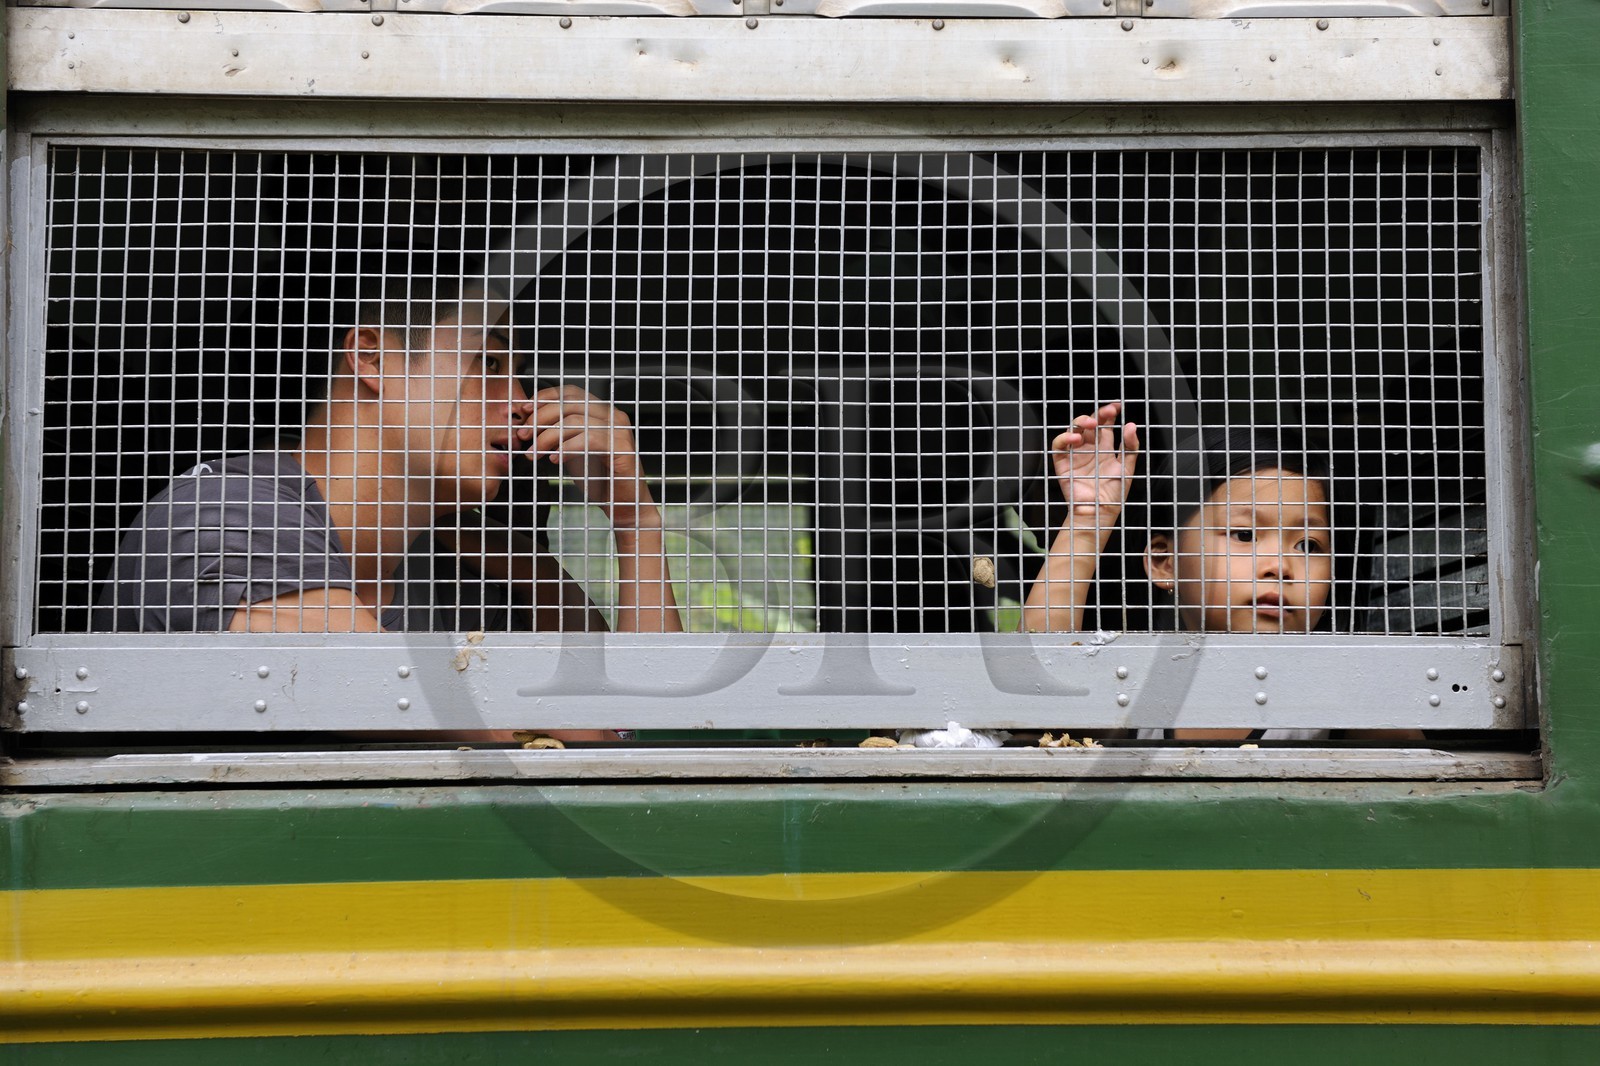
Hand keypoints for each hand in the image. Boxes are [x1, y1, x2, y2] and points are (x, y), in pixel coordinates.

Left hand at [517, 386, 656, 528]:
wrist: (623, 503)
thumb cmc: (599, 478)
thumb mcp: (571, 450)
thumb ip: (556, 434)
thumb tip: (529, 423)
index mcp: (601, 412)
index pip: (570, 392)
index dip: (544, 397)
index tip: (524, 410)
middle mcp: (612, 415)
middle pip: (569, 405)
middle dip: (540, 419)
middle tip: (523, 435)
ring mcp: (619, 430)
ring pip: (575, 422)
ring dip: (547, 437)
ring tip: (534, 453)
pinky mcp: (622, 447)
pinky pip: (588, 440)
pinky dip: (567, 448)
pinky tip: (554, 460)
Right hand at [1051, 401, 1140, 521]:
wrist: (1100, 511)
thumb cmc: (1114, 494)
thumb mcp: (1127, 468)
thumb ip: (1130, 447)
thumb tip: (1131, 426)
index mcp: (1104, 449)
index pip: (1105, 426)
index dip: (1109, 414)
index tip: (1116, 406)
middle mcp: (1089, 449)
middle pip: (1089, 424)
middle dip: (1097, 415)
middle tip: (1106, 413)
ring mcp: (1075, 454)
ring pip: (1073, 430)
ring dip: (1081, 422)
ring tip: (1091, 423)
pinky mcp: (1062, 463)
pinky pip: (1059, 445)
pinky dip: (1065, 438)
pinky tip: (1076, 438)